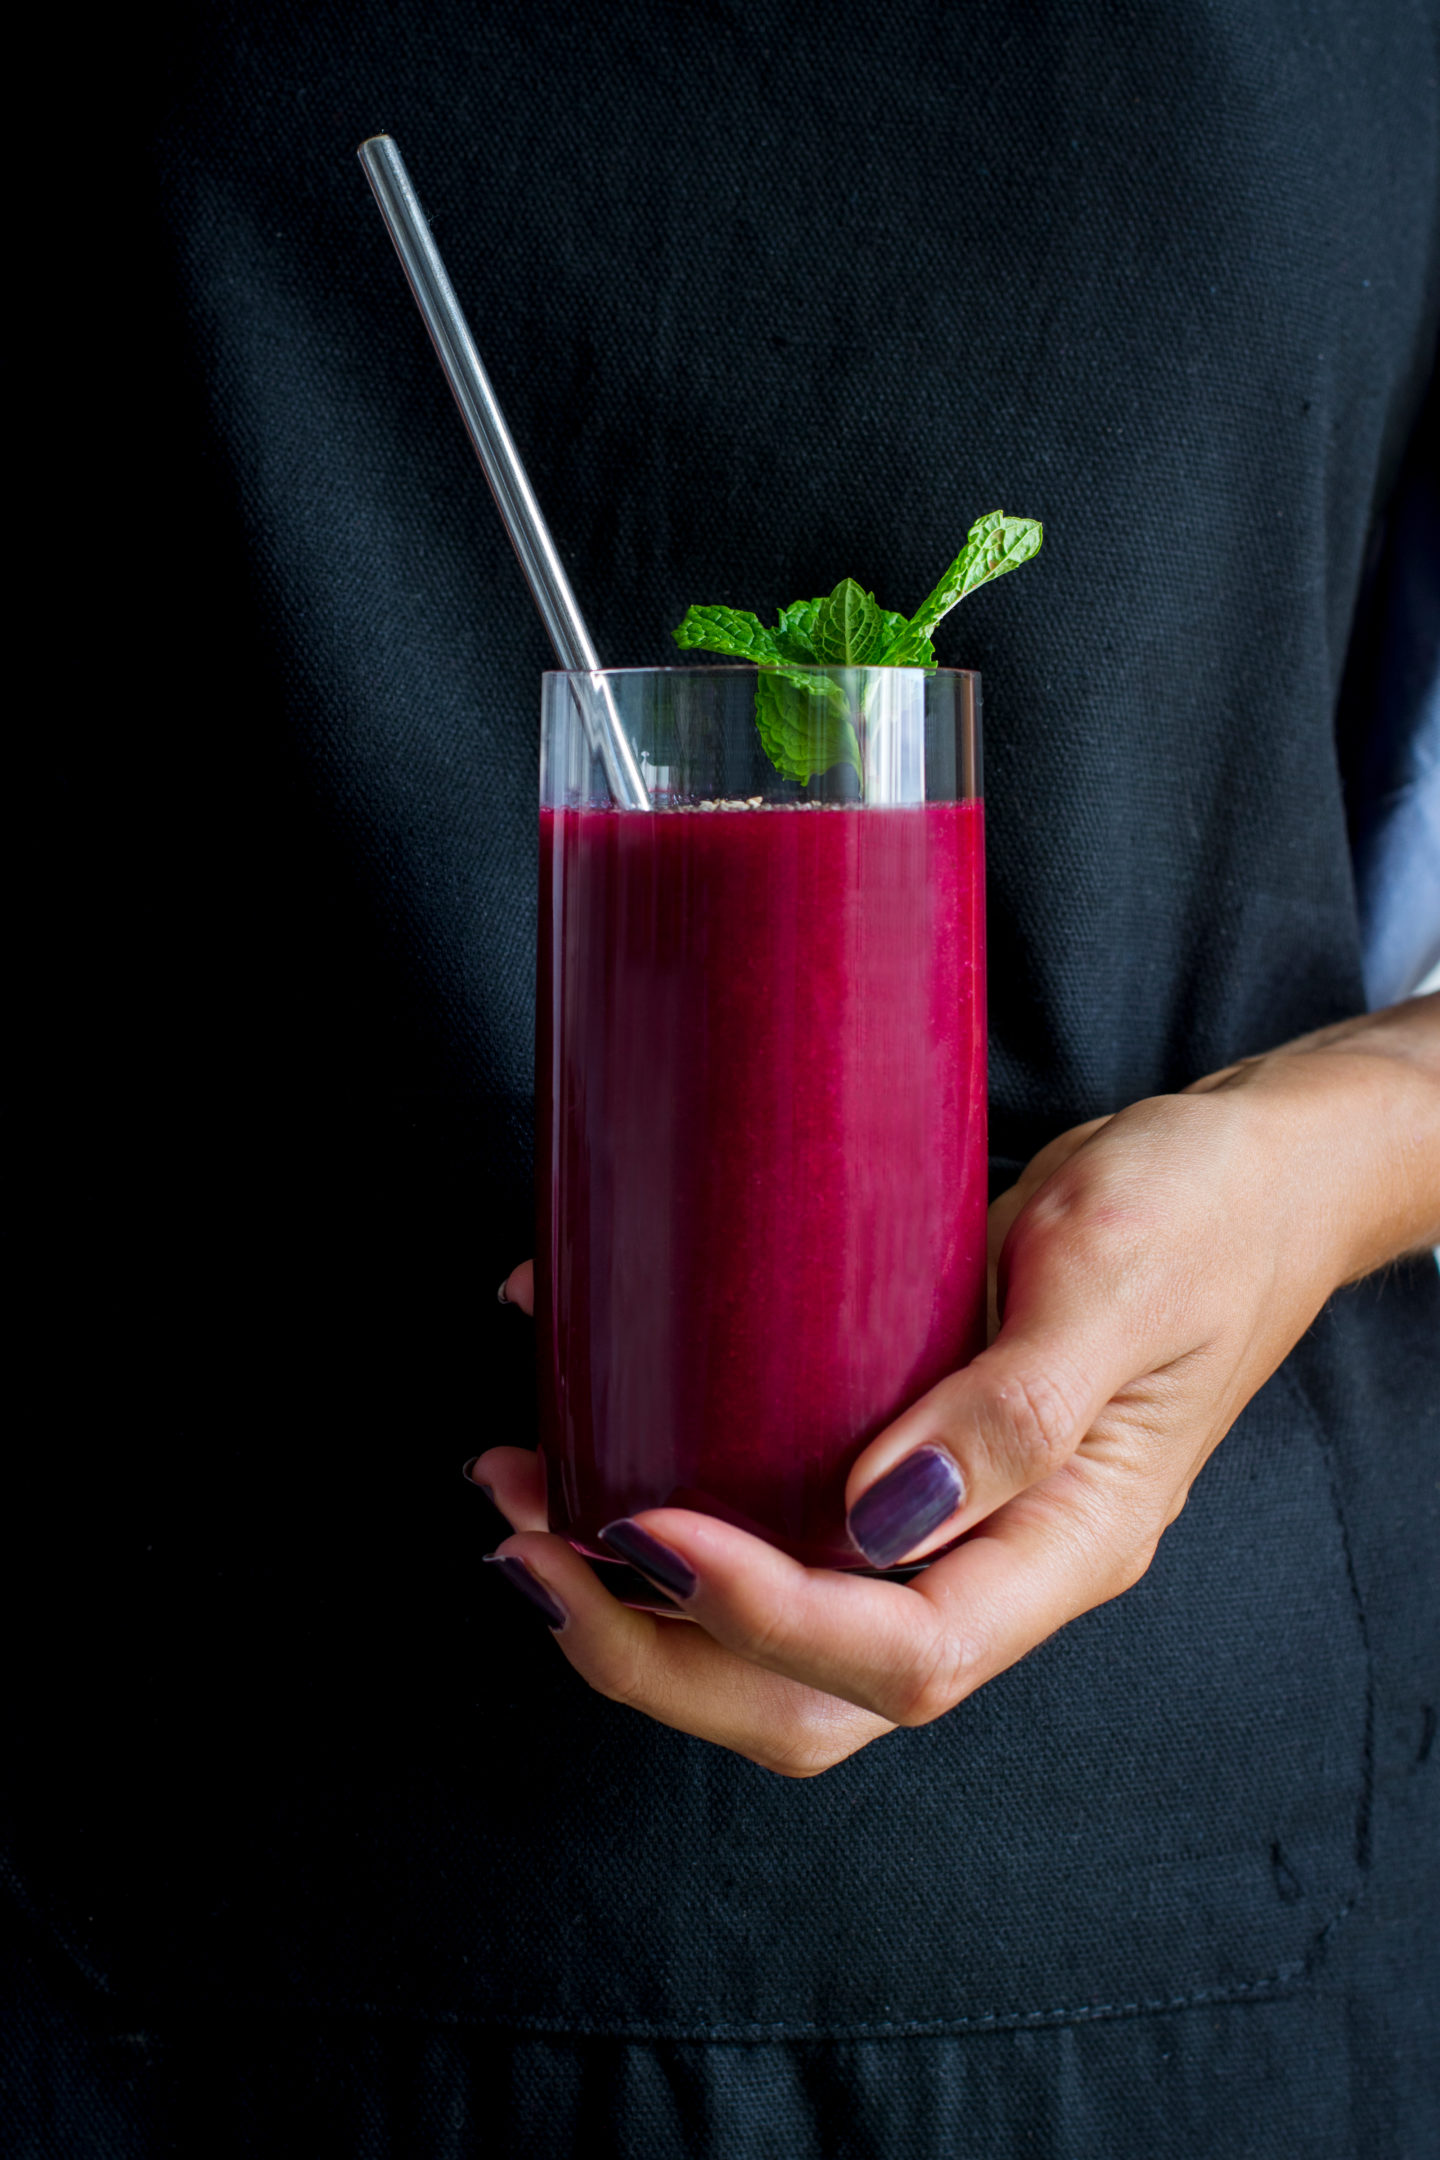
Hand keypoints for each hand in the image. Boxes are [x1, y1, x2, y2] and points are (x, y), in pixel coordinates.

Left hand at [475, 998, 1439, 1776]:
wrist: (1244, 1171)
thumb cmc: (1203, 1211)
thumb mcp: (1117, 1275)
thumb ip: (1015, 1406)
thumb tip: (880, 1518)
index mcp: (1067, 1544)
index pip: (902, 1654)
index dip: (760, 1617)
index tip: (643, 1524)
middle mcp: (993, 1559)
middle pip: (810, 1696)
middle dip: (649, 1650)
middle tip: (523, 1548)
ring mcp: (940, 1519)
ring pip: (769, 1636)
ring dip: (628, 1594)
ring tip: (515, 1492)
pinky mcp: (894, 1453)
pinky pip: (768, 1517)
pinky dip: (659, 1488)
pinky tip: (578, 1399)